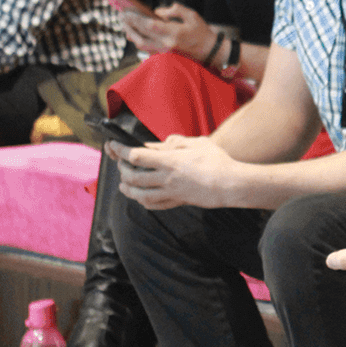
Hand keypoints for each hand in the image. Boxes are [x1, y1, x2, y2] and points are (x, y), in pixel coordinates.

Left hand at [107, 135, 239, 209]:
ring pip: (139, 195)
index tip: (114, 146)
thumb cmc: (218, 161)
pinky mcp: (177, 202)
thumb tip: (162, 143)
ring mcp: (171, 192)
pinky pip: (154, 205)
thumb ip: (177, 142)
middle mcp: (166, 178)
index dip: (121, 151)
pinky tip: (141, 197)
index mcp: (170, 161)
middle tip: (120, 163)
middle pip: (133, 177)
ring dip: (127, 189)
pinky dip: (143, 201)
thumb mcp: (199, 142)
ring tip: (123, 184)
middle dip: (122, 169)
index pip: (136, 156)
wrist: (231, 184)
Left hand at [121, 2, 218, 60]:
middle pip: (141, 36)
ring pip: (141, 44)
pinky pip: (146, 49)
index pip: (149, 26)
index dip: (135, 19)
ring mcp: (164, 52)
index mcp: (174, 33)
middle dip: (130, 26)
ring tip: (125, 24)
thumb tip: (157, 12)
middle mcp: (167, 44)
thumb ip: (174, 10)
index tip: (126, 12)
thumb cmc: (202, 32)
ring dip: (132, 34)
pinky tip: (134, 33)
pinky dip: (139, 40)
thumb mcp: (192, 15)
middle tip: (122, 17)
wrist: (210, 52)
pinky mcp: (164, 56)